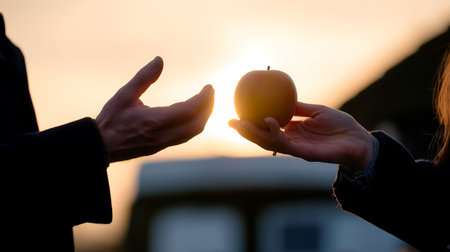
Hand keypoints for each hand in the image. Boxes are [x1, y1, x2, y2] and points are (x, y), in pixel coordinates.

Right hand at [96, 56, 213, 161]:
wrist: (100, 146)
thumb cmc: (111, 120)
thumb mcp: (124, 94)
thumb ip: (144, 77)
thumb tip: (160, 60)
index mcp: (155, 121)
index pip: (190, 110)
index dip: (204, 98)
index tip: (209, 87)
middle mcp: (163, 135)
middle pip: (197, 123)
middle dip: (208, 107)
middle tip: (210, 93)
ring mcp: (163, 143)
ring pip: (192, 132)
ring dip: (203, 117)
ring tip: (205, 102)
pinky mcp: (161, 147)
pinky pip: (185, 137)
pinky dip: (194, 125)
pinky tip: (193, 115)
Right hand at [229, 102, 372, 170]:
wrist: (360, 140)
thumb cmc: (341, 126)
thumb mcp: (317, 111)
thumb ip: (299, 107)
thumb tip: (282, 94)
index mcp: (292, 132)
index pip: (266, 130)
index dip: (250, 124)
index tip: (236, 115)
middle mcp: (292, 142)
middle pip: (262, 138)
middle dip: (246, 132)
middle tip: (231, 122)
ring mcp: (298, 149)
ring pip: (270, 143)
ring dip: (255, 134)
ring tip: (243, 123)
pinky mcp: (307, 154)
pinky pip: (288, 144)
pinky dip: (276, 134)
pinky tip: (269, 121)